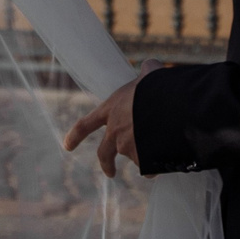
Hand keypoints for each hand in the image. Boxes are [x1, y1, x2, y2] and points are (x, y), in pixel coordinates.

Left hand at [62, 60, 163, 179]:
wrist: (172, 106)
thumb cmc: (159, 87)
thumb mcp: (150, 75)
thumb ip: (147, 71)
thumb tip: (150, 65)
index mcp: (111, 110)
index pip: (86, 124)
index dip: (75, 135)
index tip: (67, 146)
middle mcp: (116, 132)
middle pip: (104, 154)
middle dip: (107, 165)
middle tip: (110, 173)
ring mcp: (128, 147)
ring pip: (136, 156)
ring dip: (146, 155)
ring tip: (163, 146)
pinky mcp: (143, 160)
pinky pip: (150, 166)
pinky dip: (157, 165)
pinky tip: (168, 157)